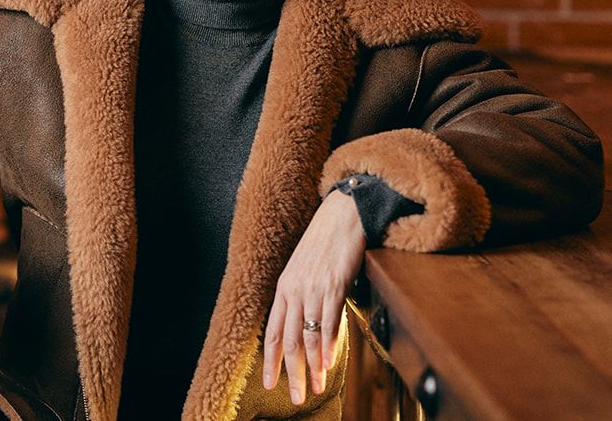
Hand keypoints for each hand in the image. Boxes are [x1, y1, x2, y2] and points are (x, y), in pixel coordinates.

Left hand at [261, 188, 366, 401]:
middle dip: (290, 373)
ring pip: (309, 337)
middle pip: (289, 341)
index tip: (269, 382)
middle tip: (294, 397)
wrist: (343, 214)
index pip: (273, 331)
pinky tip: (329, 363)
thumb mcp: (305, 269)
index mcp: (284, 286)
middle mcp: (294, 290)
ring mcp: (313, 289)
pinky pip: (328, 324)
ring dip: (312, 367)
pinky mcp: (333, 286)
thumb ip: (302, 295)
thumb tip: (307, 324)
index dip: (271, 360)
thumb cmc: (326, 240)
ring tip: (314, 388)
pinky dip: (328, 347)